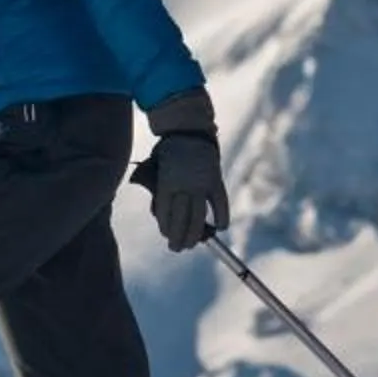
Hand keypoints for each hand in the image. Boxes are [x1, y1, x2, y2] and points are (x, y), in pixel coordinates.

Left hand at [136, 88, 228, 252]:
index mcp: (166, 183)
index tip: (166, 235)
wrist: (188, 128)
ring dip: (195, 234)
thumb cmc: (168, 149)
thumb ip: (158, 189)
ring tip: (191, 244)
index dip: (165, 227)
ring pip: (199, 217)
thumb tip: (159, 213)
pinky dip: (221, 216)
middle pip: (181, 220)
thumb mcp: (156, 167)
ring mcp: (201, 184)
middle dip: (178, 238)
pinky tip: (220, 227)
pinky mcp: (215, 180)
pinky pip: (220, 203)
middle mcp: (184, 186)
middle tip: (176, 248)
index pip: (165, 214)